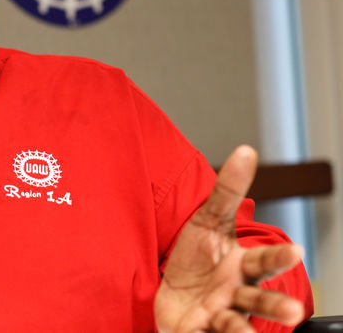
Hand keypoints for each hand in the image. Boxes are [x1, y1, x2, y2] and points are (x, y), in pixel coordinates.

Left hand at [154, 145, 304, 331]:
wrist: (170, 289)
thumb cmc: (197, 257)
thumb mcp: (208, 221)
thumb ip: (228, 191)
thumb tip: (247, 149)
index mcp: (241, 265)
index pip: (265, 261)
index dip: (279, 257)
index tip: (296, 251)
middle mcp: (235, 293)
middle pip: (259, 300)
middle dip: (277, 306)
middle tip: (294, 312)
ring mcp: (217, 315)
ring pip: (235, 325)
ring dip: (243, 331)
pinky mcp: (195, 332)